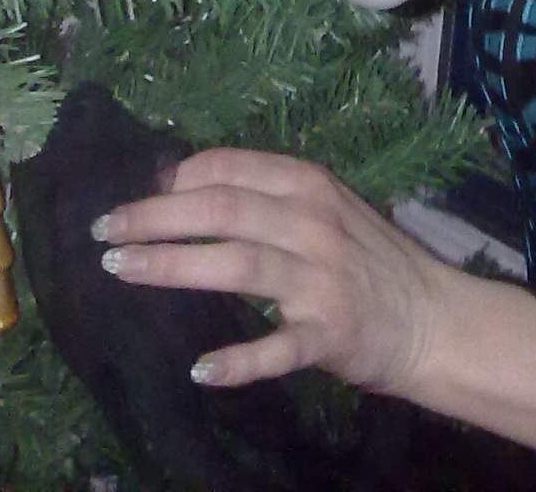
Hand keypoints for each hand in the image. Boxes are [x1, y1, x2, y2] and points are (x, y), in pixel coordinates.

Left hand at [91, 147, 449, 391]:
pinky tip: (201, 369)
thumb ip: (265, 197)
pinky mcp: (329, 334)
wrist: (432, 317)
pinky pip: (276, 348)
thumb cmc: (366, 258)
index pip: (228, 168)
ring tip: (121, 271)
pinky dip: (238, 359)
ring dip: (172, 268)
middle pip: (220, 211)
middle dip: (155, 218)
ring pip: (236, 265)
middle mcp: (312, 223)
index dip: (172, 180)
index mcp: (308, 184)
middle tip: (103, 232)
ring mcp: (321, 279)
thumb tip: (181, 186)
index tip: (130, 198)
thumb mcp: (322, 208)